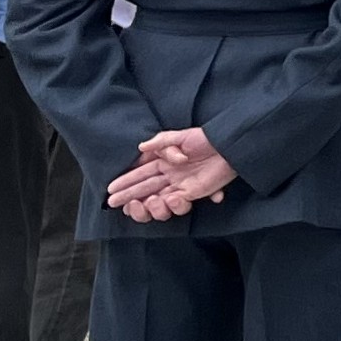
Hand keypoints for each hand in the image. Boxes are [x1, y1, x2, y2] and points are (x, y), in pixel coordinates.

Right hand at [109, 126, 236, 220]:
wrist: (230, 145)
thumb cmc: (206, 138)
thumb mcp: (180, 136)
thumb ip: (161, 142)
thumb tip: (141, 147)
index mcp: (164, 162)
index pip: (140, 174)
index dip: (125, 182)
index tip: (110, 191)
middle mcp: (170, 176)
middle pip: (145, 190)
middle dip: (128, 196)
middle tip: (112, 203)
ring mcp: (182, 185)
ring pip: (159, 200)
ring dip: (152, 204)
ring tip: (149, 201)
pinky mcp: (195, 192)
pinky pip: (180, 203)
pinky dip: (174, 204)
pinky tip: (171, 198)